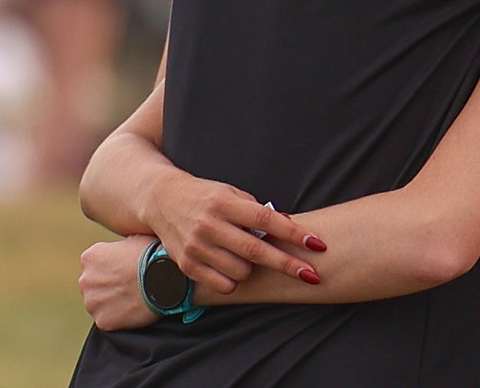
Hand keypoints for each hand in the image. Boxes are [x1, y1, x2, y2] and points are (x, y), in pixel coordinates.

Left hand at [79, 236, 159, 331]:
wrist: (166, 279)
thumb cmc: (156, 255)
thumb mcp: (138, 238)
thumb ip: (124, 245)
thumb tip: (127, 246)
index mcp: (91, 257)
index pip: (96, 263)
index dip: (114, 265)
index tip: (127, 268)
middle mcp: (85, 279)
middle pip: (94, 284)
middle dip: (110, 284)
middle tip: (131, 284)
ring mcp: (92, 302)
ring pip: (99, 303)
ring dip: (113, 301)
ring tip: (135, 297)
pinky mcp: (102, 320)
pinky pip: (109, 319)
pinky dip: (120, 316)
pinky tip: (136, 309)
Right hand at [144, 171, 324, 292]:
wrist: (162, 201)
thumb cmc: (207, 198)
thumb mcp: (232, 194)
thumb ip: (257, 211)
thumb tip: (290, 226)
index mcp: (226, 204)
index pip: (267, 220)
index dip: (294, 233)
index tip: (318, 244)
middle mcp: (210, 225)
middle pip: (257, 251)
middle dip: (288, 264)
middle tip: (313, 274)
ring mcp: (196, 246)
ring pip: (241, 271)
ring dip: (253, 269)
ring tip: (247, 257)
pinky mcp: (187, 264)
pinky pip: (222, 284)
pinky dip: (233, 280)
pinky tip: (231, 269)